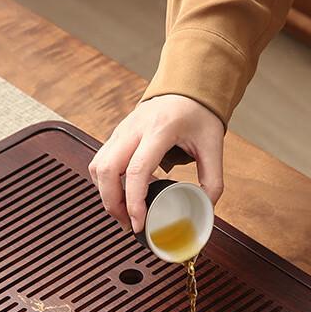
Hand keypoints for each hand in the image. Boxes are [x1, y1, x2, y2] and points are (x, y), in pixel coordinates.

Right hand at [88, 94, 224, 231]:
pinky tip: (124, 194)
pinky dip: (106, 183)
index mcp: (159, 130)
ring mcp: (121, 130)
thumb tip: (205, 210)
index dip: (134, 201)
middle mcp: (134, 129)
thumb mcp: (213, 146)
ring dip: (106, 194)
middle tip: (129, 224)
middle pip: (107, 169)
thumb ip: (213, 181)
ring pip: (97, 166)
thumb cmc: (198, 114)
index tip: (139, 223)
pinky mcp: (117, 136)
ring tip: (125, 213)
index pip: (137, 170)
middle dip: (112, 203)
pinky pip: (101, 162)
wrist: (186, 87)